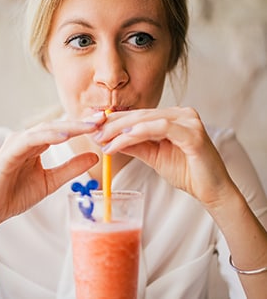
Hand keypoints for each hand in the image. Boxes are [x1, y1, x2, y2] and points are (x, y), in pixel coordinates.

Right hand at [0, 116, 105, 225]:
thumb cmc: (18, 194)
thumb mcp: (51, 181)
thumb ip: (71, 168)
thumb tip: (95, 156)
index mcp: (37, 144)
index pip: (63, 131)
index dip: (83, 127)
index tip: (103, 124)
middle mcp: (27, 139)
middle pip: (57, 126)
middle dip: (80, 122)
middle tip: (101, 118)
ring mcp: (17, 143)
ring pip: (46, 129)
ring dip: (69, 127)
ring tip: (89, 126)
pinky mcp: (9, 152)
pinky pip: (30, 140)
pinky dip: (47, 136)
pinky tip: (65, 136)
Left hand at [95, 107, 233, 205]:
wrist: (210, 190)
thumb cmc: (185, 172)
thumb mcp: (153, 156)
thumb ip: (134, 145)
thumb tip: (110, 140)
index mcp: (172, 117)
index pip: (138, 116)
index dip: (115, 121)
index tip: (95, 129)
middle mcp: (181, 113)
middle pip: (140, 115)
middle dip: (113, 125)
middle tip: (94, 134)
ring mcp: (189, 120)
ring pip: (147, 120)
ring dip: (121, 130)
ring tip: (102, 139)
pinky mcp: (193, 133)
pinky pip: (160, 128)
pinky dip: (138, 133)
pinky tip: (121, 140)